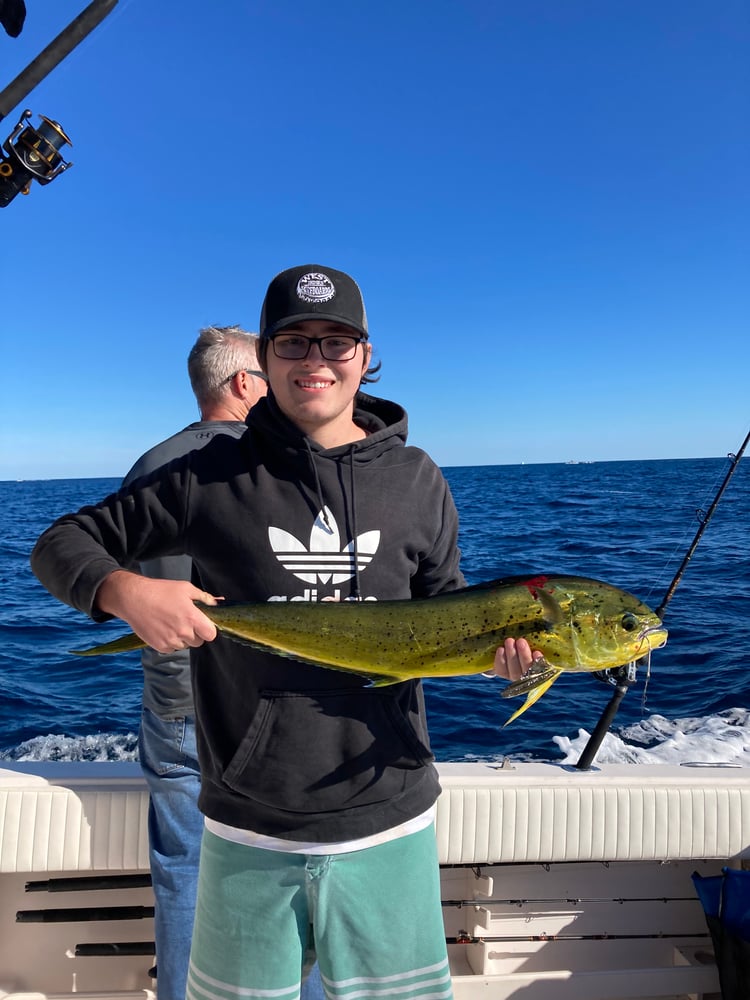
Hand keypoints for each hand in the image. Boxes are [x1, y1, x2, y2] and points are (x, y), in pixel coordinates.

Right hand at [96, 571, 220, 652]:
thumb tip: (217, 603)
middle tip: (184, 621)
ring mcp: (171, 641)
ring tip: (171, 623)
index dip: (208, 629)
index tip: (202, 624)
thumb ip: (204, 598)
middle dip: (195, 633)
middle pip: (199, 642)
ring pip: (185, 645)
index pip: (211, 635)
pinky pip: (172, 648)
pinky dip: (170, 642)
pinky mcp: (160, 646)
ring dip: (182, 638)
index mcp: (192, 618)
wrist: (133, 599)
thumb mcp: (185, 588)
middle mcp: (183, 632)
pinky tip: (163, 628)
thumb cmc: (160, 591)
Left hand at [491, 637, 543, 680]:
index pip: (544, 668)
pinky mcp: (504, 674)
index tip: (537, 652)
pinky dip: (500, 660)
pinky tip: (500, 649)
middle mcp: (531, 675)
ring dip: (512, 655)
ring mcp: (517, 676)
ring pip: (515, 672)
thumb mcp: (537, 637)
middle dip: (524, 656)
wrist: (513, 643)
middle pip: (528, 670)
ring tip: (509, 641)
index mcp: (544, 666)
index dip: (540, 662)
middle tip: (521, 641)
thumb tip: (546, 620)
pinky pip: (501, 670)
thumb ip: (540, 636)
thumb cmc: (530, 638)